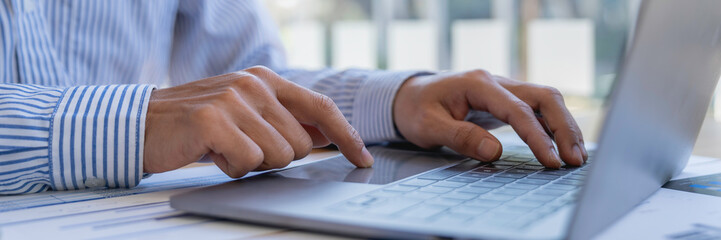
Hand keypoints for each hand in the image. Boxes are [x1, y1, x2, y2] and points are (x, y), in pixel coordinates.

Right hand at [144, 66, 373, 176]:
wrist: (143, 123)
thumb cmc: (200, 124)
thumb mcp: (247, 113)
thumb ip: (286, 119)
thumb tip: (329, 135)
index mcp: (267, 80)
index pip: (321, 107)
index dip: (347, 135)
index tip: (363, 157)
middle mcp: (254, 84)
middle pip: (301, 144)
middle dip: (277, 156)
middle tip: (244, 146)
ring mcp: (234, 100)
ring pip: (279, 155)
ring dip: (253, 163)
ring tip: (225, 147)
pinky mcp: (214, 120)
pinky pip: (249, 162)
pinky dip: (231, 168)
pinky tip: (212, 152)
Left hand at [393, 70, 586, 167]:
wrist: (409, 96)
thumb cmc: (416, 110)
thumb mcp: (428, 126)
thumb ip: (461, 137)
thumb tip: (496, 152)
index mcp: (478, 84)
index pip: (518, 110)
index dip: (537, 137)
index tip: (550, 161)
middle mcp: (497, 82)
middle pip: (544, 97)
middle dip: (564, 128)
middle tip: (575, 160)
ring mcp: (504, 89)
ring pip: (546, 100)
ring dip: (565, 127)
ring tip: (577, 157)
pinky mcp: (507, 100)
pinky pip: (538, 109)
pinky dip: (554, 126)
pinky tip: (565, 146)